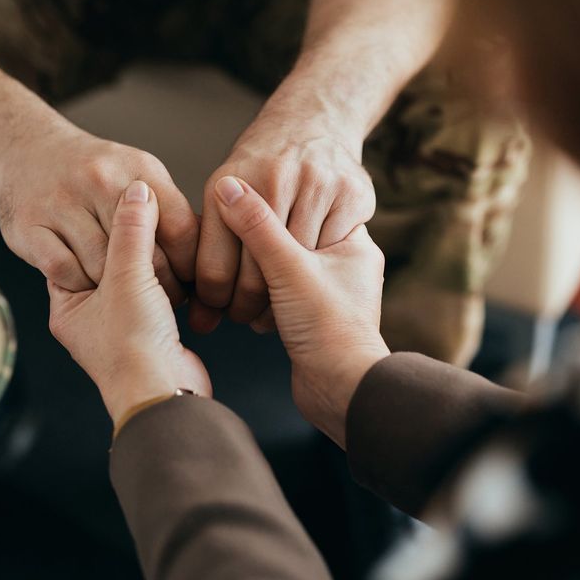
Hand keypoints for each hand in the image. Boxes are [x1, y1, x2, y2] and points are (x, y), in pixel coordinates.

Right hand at [0, 125, 198, 302]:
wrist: (25, 148)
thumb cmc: (91, 171)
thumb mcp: (137, 173)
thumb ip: (167, 209)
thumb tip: (207, 251)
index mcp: (140, 170)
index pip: (182, 230)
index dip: (190, 266)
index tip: (192, 285)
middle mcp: (102, 181)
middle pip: (145, 256)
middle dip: (159, 286)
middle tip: (161, 298)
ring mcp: (63, 203)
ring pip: (103, 269)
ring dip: (115, 290)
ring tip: (124, 294)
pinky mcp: (30, 227)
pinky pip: (65, 272)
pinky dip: (78, 283)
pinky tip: (86, 283)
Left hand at [47, 180, 210, 427]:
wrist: (165, 395)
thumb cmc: (133, 347)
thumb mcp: (128, 277)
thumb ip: (132, 231)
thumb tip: (137, 190)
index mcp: (68, 306)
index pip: (73, 251)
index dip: (94, 223)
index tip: (114, 197)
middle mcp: (91, 317)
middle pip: (108, 261)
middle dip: (129, 239)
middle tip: (146, 209)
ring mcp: (123, 326)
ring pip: (137, 277)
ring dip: (154, 260)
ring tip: (168, 236)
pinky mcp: (154, 332)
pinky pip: (159, 294)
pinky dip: (171, 280)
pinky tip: (183, 264)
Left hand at [195, 120, 374, 332]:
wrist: (314, 120)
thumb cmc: (262, 169)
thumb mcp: (224, 191)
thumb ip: (211, 245)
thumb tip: (199, 318)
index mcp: (228, 183)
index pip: (215, 269)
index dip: (215, 302)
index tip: (218, 312)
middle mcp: (273, 180)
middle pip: (257, 276)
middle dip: (249, 307)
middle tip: (247, 318)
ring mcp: (317, 184)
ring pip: (298, 268)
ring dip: (287, 297)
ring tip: (277, 305)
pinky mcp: (352, 193)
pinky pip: (333, 252)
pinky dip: (321, 272)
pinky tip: (311, 278)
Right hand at [211, 175, 388, 446]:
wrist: (342, 393)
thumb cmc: (329, 329)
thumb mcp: (289, 268)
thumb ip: (257, 226)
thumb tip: (228, 186)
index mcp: (353, 242)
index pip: (304, 208)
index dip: (266, 207)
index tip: (234, 205)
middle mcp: (345, 265)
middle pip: (288, 238)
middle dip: (255, 249)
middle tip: (226, 247)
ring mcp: (327, 293)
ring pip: (278, 269)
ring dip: (252, 277)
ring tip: (231, 285)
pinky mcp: (308, 318)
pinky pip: (275, 294)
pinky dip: (256, 298)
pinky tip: (239, 304)